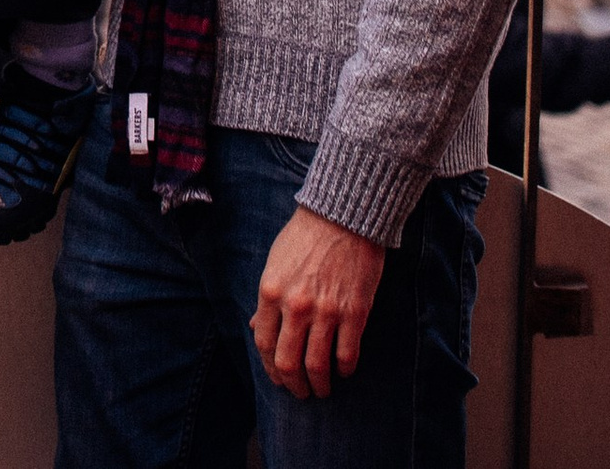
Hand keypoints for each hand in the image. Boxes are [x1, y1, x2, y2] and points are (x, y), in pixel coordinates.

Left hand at [252, 207, 385, 401]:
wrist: (342, 216)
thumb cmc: (305, 237)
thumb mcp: (275, 263)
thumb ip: (267, 299)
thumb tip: (255, 326)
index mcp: (271, 291)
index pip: (263, 343)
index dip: (270, 367)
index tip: (279, 377)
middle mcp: (295, 306)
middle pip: (288, 362)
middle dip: (294, 385)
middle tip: (301, 393)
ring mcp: (326, 311)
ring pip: (317, 365)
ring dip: (320, 385)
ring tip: (323, 389)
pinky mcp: (354, 313)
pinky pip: (347, 355)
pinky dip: (345, 370)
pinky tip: (344, 371)